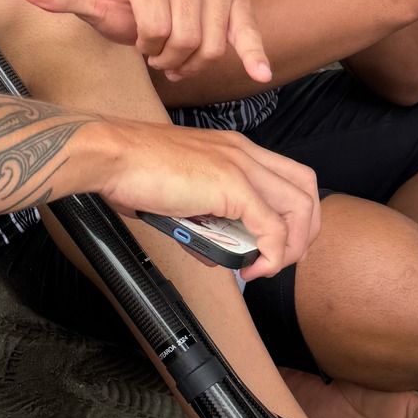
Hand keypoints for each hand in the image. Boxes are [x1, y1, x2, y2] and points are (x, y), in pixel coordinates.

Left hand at [17, 0, 271, 84]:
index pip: (152, 27)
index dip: (142, 45)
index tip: (136, 42)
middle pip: (185, 37)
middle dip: (167, 56)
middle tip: (155, 53)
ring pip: (212, 43)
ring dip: (192, 62)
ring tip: (176, 56)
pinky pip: (247, 29)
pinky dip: (254, 52)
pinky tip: (259, 73)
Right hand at [102, 121, 320, 278]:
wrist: (112, 156)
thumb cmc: (133, 172)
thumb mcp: (180, 193)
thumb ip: (203, 218)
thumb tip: (216, 253)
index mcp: (234, 148)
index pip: (287, 175)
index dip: (295, 212)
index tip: (280, 243)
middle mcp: (244, 152)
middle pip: (305, 187)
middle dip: (304, 230)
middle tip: (284, 260)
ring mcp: (241, 165)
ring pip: (298, 207)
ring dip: (290, 246)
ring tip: (265, 268)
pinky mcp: (232, 186)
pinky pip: (272, 228)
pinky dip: (270, 254)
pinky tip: (251, 269)